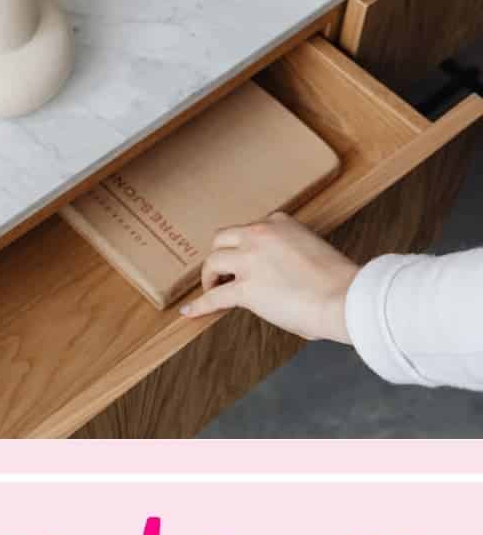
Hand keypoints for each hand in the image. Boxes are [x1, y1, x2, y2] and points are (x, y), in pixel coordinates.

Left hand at [180, 213, 357, 342]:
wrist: (344, 297)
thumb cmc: (338, 282)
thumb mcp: (312, 251)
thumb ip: (290, 255)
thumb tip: (281, 277)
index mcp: (280, 223)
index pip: (250, 229)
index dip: (243, 247)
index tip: (244, 260)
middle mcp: (261, 234)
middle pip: (222, 239)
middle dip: (220, 256)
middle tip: (221, 273)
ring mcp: (251, 260)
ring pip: (212, 261)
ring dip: (209, 276)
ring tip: (213, 289)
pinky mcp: (245, 288)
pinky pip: (213, 296)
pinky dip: (199, 305)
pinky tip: (189, 312)